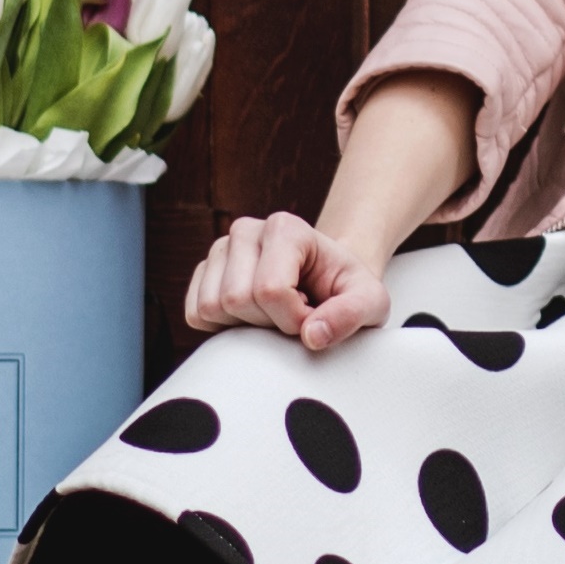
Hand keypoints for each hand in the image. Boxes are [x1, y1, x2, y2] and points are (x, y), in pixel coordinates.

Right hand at [181, 211, 390, 350]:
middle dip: (268, 323)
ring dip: (245, 326)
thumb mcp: (370, 302)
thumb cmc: (345, 289)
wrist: (326, 283)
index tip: (312, 314)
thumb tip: (312, 335)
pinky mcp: (203, 273)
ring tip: (274, 314)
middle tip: (293, 314)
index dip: (292, 318)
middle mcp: (247, 231)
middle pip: (236, 299)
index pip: (270, 289)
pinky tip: (251, 317)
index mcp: (286, 228)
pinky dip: (222, 328)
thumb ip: (350, 316)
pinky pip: (195, 314)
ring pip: (211, 307)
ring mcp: (220, 250)